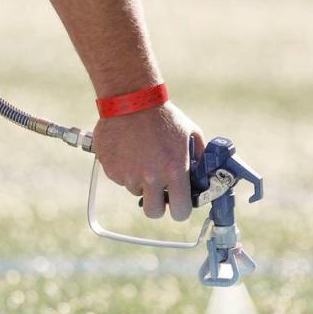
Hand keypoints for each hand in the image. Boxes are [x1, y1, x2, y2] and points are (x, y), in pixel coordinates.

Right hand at [91, 102, 203, 220]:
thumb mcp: (191, 133)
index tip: (178, 206)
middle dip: (157, 206)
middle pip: (153, 212)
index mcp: (174, 170)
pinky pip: (120, 179)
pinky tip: (129, 151)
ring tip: (142, 157)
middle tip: (158, 192)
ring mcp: (128, 175)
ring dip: (140, 181)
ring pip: (136, 191)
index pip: (180, 211)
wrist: (130, 101)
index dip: (180, 210)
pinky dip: (124, 170)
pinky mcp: (111, 170)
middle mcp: (150, 177)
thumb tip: (202, 177)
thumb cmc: (163, 116)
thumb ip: (198, 158)